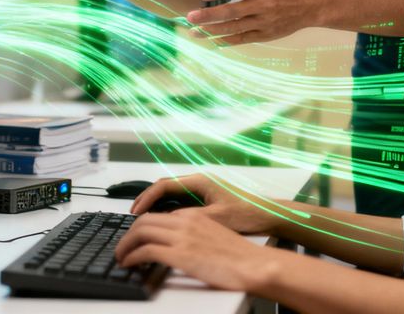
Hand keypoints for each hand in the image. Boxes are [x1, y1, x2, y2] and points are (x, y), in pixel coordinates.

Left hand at [113, 211, 276, 291]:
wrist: (254, 265)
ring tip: (120, 256)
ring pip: (140, 232)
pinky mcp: (180, 254)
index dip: (141, 224)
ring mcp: (182, 237)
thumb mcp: (215, 236)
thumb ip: (195, 234)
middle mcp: (186, 221)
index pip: (158, 214)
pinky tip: (128, 264)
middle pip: (145, 220)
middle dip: (127, 234)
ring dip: (125, 245)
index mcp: (194, 216)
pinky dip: (132, 256)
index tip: (133, 235)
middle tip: (121, 246)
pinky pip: (145, 251)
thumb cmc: (241, 256)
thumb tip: (180, 244)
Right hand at [130, 174, 281, 234]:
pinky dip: (169, 209)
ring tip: (144, 219)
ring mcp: (203, 190)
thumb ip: (190, 218)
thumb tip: (168, 220)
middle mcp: (200, 182)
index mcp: (200, 181)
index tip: (136, 211)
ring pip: (173, 195)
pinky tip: (165, 222)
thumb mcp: (215, 218)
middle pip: (166, 188)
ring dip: (158, 205)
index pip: (165, 185)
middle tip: (134, 215)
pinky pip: (182, 201)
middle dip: (148, 200)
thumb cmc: (247, 213)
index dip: (147, 198)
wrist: (269, 214)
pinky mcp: (207, 198)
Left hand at [185, 0, 322, 44]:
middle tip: (189, 17)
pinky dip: (226, 41)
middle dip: (209, 16)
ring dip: (213, 31)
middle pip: (232, 12)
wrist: (309, 4)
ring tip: (193, 31)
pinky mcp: (264, 35)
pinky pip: (242, 39)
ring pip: (234, 28)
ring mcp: (263, 22)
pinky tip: (210, 40)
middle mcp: (261, 5)